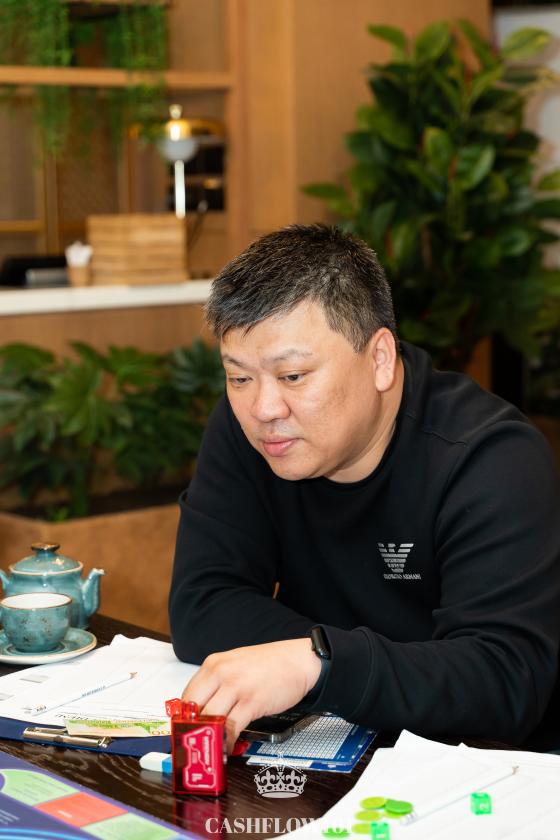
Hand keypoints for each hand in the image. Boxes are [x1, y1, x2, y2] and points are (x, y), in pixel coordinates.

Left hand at [181, 638, 321, 752]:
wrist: (298, 660)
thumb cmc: (269, 665)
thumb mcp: (235, 666)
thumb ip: (217, 685)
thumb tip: (201, 713)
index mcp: (213, 664)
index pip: (186, 696)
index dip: (184, 720)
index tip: (185, 734)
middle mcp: (221, 673)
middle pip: (193, 709)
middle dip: (192, 732)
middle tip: (195, 746)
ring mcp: (236, 686)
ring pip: (210, 720)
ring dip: (209, 740)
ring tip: (211, 750)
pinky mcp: (252, 701)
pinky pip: (231, 728)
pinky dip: (227, 742)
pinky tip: (229, 747)